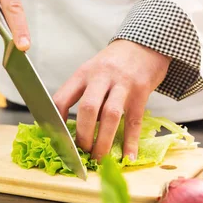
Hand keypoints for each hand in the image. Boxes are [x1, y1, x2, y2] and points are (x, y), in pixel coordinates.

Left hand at [53, 40, 170, 161]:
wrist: (146, 44)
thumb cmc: (115, 63)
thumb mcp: (93, 70)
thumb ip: (82, 93)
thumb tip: (70, 127)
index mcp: (84, 73)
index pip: (62, 98)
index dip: (56, 121)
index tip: (57, 138)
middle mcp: (101, 76)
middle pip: (88, 108)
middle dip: (83, 135)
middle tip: (81, 152)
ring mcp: (123, 84)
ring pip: (110, 115)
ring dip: (103, 141)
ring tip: (99, 158)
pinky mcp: (141, 92)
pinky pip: (134, 121)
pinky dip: (130, 142)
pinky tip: (127, 157)